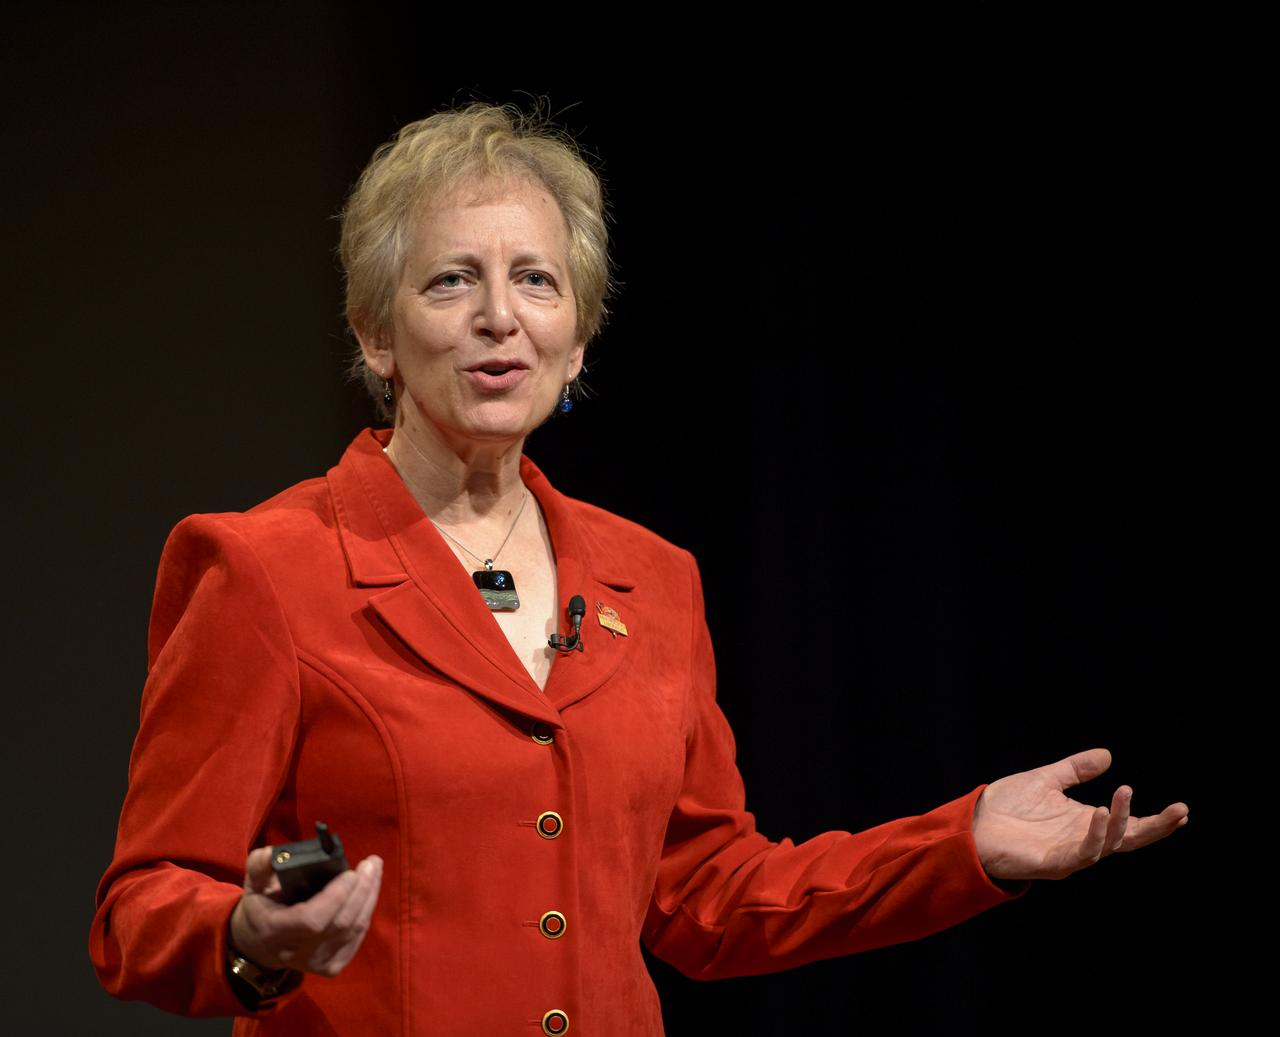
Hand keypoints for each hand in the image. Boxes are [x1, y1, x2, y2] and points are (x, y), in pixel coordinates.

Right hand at [229, 846, 382, 976]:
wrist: (261, 946)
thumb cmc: (260, 908)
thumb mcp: (253, 884)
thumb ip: (259, 865)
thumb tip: (274, 853)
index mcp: (275, 931)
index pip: (312, 920)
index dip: (336, 897)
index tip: (350, 872)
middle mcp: (298, 953)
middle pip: (341, 923)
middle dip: (361, 890)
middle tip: (371, 863)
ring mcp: (317, 963)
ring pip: (354, 930)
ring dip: (370, 896)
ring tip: (374, 869)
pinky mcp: (332, 966)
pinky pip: (358, 937)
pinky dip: (367, 911)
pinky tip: (370, 891)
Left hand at [972, 748, 1187, 881]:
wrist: (972, 824)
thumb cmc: (1006, 808)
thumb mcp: (1045, 780)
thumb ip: (1075, 770)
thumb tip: (1108, 756)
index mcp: (1085, 823)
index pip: (1129, 825)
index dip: (1155, 821)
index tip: (1182, 810)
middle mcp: (1083, 840)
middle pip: (1129, 839)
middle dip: (1156, 828)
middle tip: (1180, 811)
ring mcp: (1069, 854)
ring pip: (1108, 844)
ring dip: (1121, 821)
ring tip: (1123, 794)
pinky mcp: (1052, 863)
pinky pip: (1081, 854)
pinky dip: (1094, 836)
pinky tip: (1100, 814)